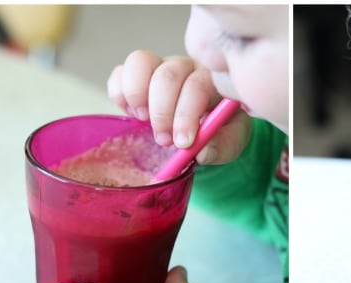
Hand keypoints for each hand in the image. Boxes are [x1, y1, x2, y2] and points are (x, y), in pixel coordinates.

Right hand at [107, 50, 251, 164]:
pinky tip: (130, 113)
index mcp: (212, 80)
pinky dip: (119, 93)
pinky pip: (120, 73)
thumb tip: (202, 152)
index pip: (197, 86)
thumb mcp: (230, 143)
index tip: (182, 143)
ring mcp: (159, 67)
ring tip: (143, 120)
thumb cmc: (220, 131)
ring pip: (140, 62)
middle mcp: (186, 67)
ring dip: (137, 95)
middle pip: (168, 75)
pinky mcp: (136, 75)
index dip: (186, 115)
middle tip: (163, 140)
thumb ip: (222, 147)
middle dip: (162, 112)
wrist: (206, 128)